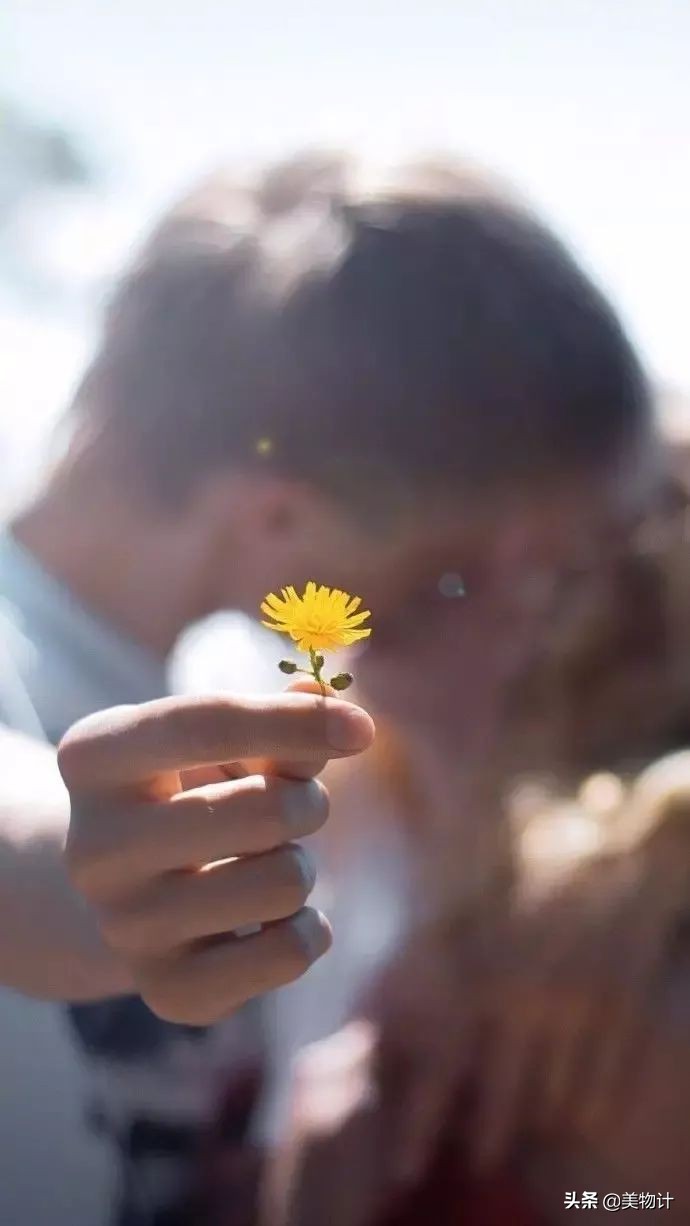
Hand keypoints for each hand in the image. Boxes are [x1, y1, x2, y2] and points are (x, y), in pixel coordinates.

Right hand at [58, 688, 374, 1022]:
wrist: (127, 890)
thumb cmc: (188, 790)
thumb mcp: (220, 745)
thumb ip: (280, 728)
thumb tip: (342, 716)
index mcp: (94, 758)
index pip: (207, 723)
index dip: (296, 721)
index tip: (362, 728)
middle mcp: (94, 848)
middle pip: (264, 811)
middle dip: (307, 804)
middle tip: (294, 809)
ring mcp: (126, 928)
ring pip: (286, 884)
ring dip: (299, 867)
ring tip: (259, 865)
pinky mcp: (169, 991)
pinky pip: (292, 953)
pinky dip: (306, 929)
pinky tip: (267, 921)